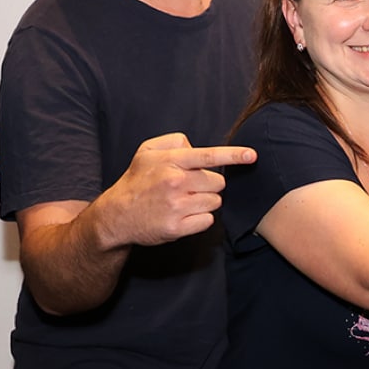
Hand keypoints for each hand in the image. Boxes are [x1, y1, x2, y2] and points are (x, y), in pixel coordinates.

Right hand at [97, 133, 257, 247]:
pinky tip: (183, 215)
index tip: (252, 155)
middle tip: (188, 187)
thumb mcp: (147, 151)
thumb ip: (174, 141)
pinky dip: (200, 219)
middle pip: (217, 182)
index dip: (233, 155)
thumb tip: (196, 146)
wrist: (116, 215)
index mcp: (170, 161)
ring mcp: (176, 207)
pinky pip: (207, 220)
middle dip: (209, 184)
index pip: (208, 156)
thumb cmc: (136, 180)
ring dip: (205, 201)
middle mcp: (174, 182)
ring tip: (184, 201)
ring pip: (215, 202)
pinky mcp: (177, 228)